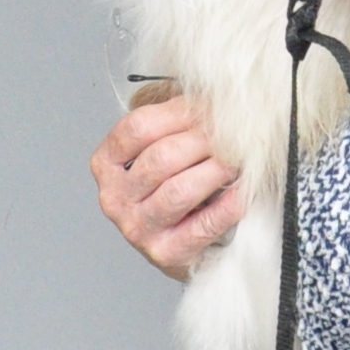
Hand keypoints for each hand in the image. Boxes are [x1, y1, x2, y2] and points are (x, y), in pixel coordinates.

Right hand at [92, 87, 243, 278]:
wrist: (179, 244)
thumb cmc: (171, 188)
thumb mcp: (160, 150)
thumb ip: (174, 124)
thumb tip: (210, 97)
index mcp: (106, 164)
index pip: (137, 128)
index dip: (177, 112)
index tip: (208, 106)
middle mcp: (115, 197)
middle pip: (161, 158)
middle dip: (203, 140)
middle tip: (233, 133)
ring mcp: (137, 228)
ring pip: (179, 191)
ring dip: (215, 170)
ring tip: (237, 160)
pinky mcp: (165, 252)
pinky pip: (202, 225)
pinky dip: (227, 205)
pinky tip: (242, 191)